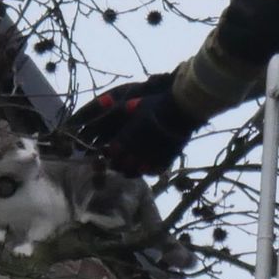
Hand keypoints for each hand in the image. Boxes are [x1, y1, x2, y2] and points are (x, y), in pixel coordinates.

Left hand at [68, 74, 202, 175]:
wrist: (182, 110)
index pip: (111, 154)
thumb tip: (97, 110)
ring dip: (130, 168)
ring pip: (134, 172)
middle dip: (117, 162)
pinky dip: (145, 170)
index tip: (108, 149)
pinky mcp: (164, 163)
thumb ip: (112, 112)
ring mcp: (150, 159)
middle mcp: (136, 152)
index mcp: (125, 139)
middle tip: (118, 157)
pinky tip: (145, 164)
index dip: (108, 152)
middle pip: (120, 166)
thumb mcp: (130, 106)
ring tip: (131, 162)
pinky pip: (150, 173)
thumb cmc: (155, 105)